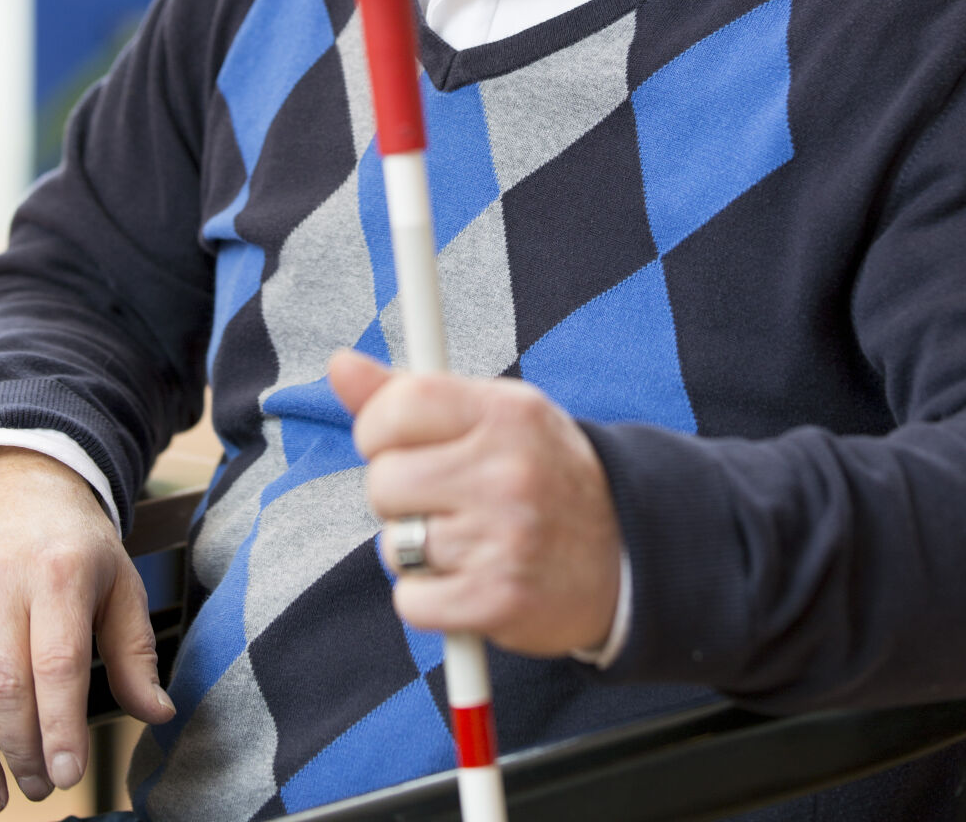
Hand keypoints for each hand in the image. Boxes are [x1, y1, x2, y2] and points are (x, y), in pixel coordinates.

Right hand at [0, 446, 174, 813]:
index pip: (58, 663)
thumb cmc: (68, 536)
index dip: (60, 726)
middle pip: (3, 686)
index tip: (69, 774)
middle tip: (40, 788)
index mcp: (59, 572)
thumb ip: (134, 650)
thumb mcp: (117, 577)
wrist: (5, 476)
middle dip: (21, 751)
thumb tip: (158, 712)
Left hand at [328, 349, 621, 656]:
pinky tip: (466, 580)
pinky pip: (410, 601)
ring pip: (393, 544)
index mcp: (505, 412)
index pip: (397, 408)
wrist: (625, 552)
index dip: (377, 430)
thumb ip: (411, 393)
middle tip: (440, 499)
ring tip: (462, 539)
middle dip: (397, 496)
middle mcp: (507, 471)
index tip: (396, 445)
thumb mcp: (493, 414)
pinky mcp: (498, 601)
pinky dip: (427, 599)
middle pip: (384, 481)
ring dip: (413, 549)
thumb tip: (340, 363)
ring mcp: (505, 538)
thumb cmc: (539, 471)